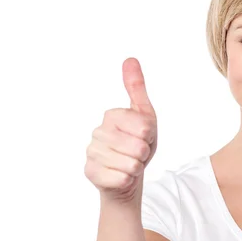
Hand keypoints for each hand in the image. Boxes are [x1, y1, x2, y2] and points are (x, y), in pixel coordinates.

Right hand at [84, 57, 157, 203]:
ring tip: (129, 163)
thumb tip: (130, 60)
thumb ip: (137, 89)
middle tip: (136, 153)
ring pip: (132, 164)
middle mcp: (97, 132)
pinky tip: (121, 175)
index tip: (143, 136)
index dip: (150, 135)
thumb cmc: (137, 143)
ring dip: (136, 167)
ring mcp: (92, 153)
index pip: (145, 126)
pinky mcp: (91, 174)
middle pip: (139, 147)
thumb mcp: (144, 115)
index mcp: (111, 115)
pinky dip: (128, 180)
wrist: (127, 174)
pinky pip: (124, 179)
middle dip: (144, 153)